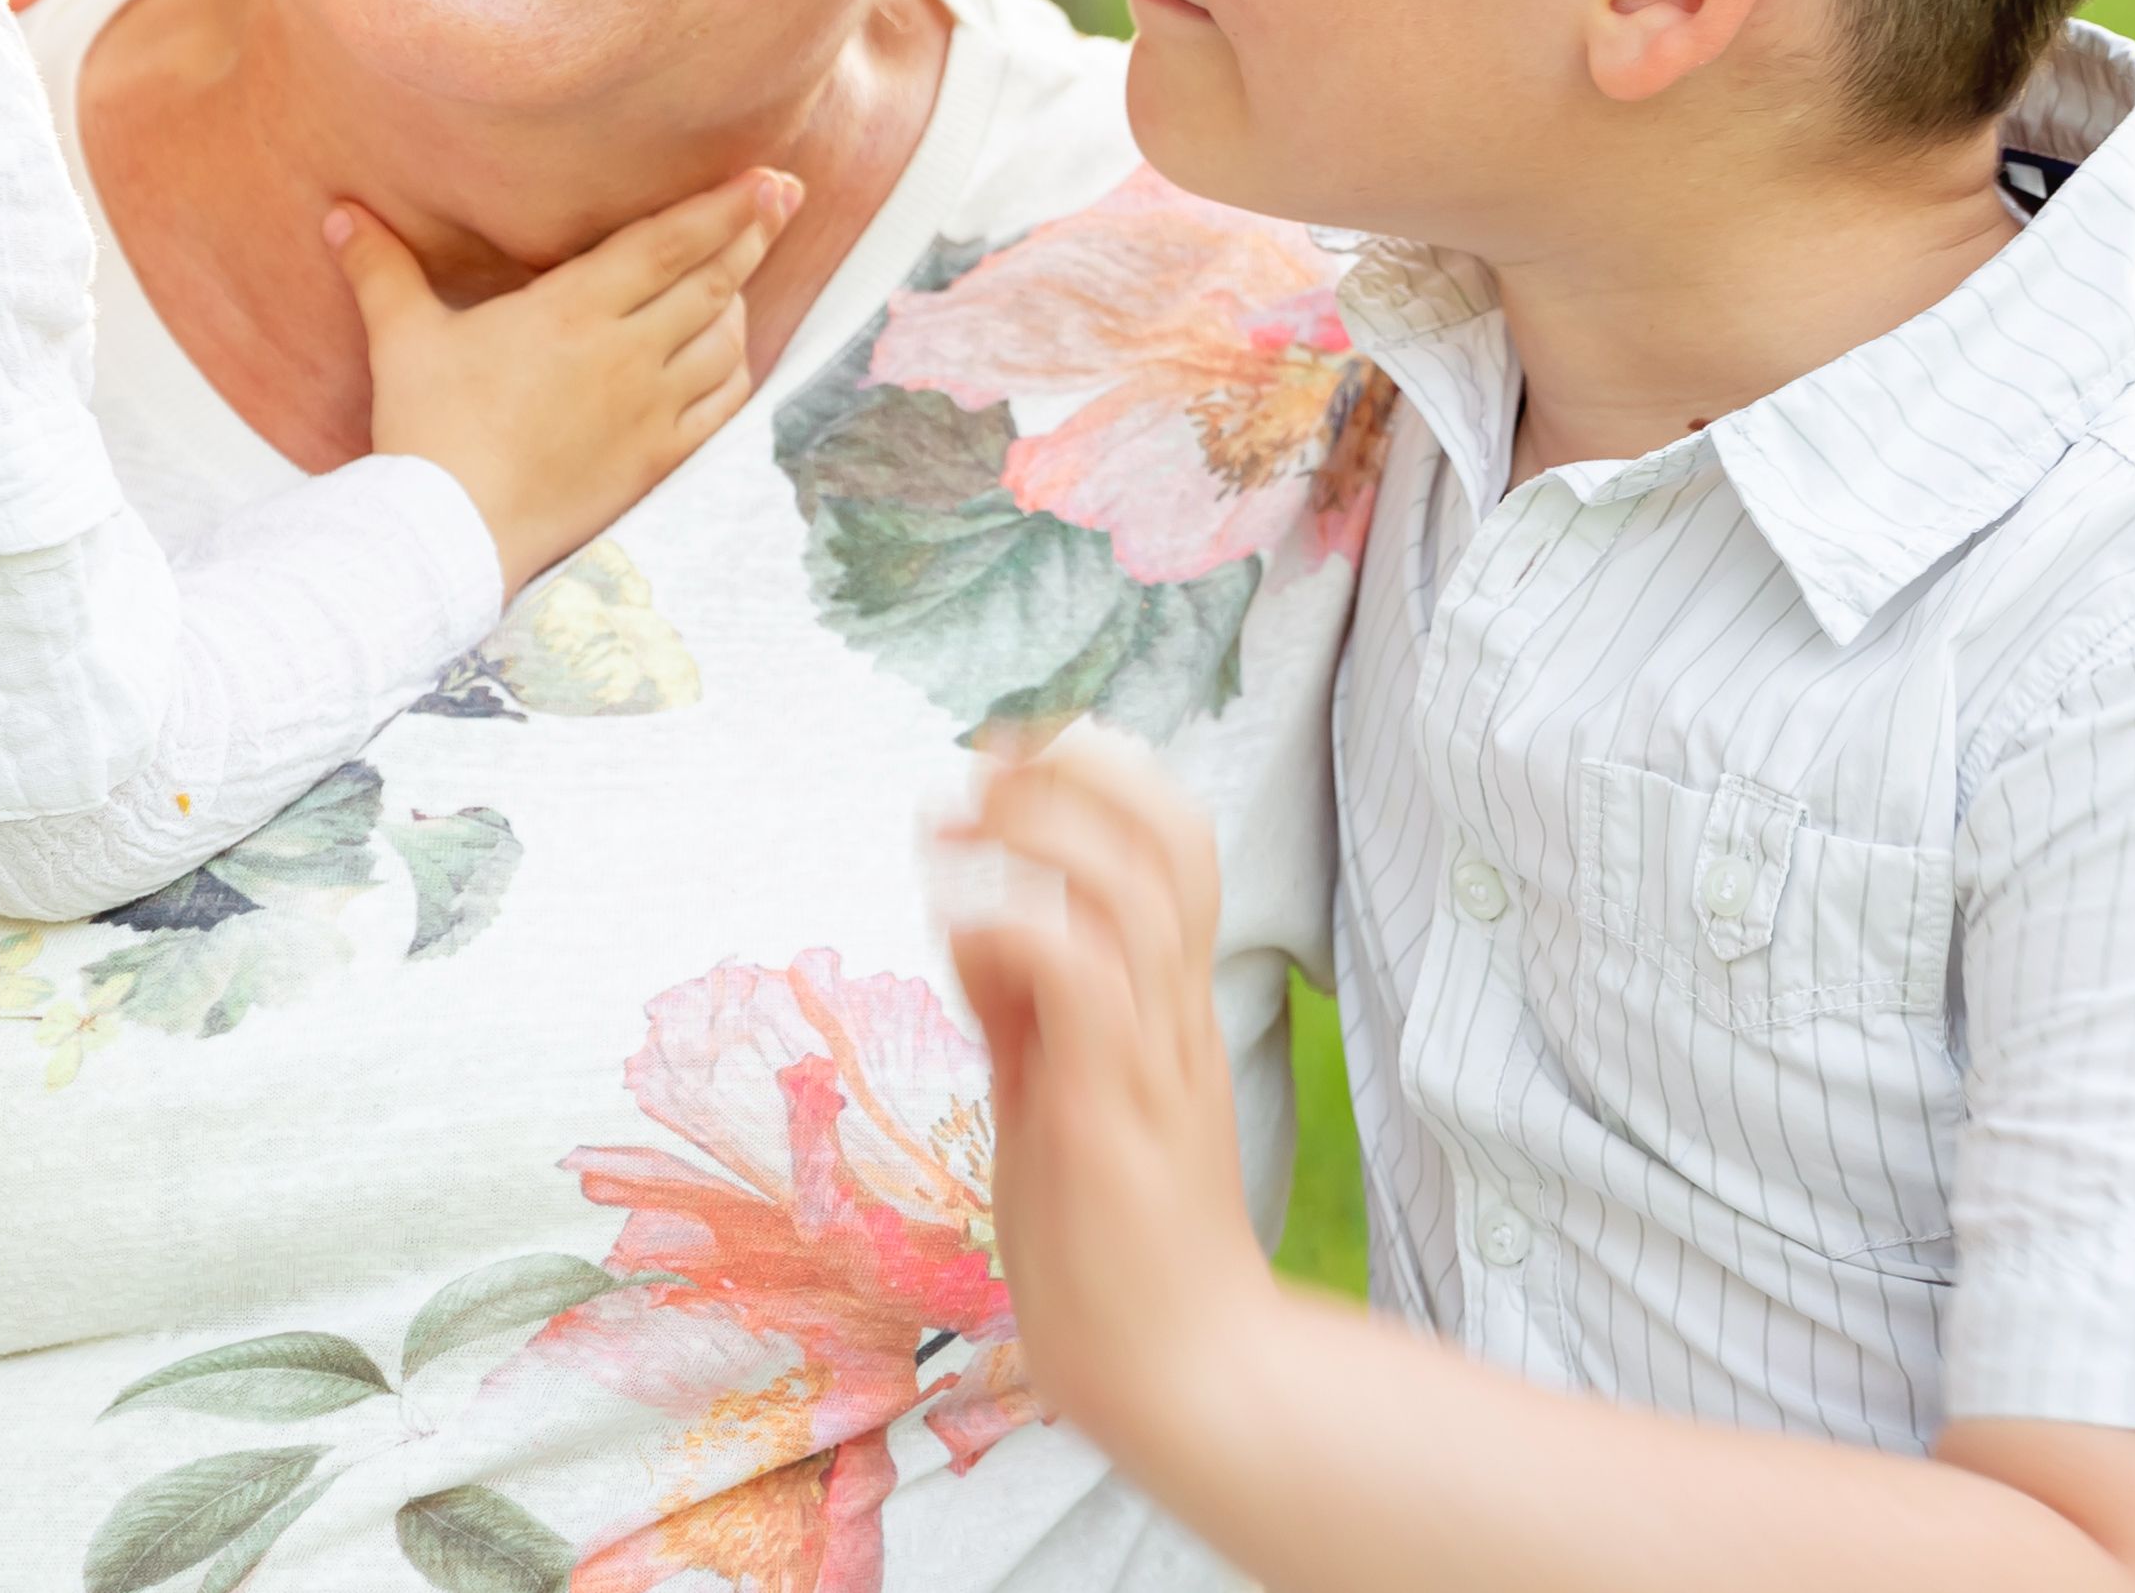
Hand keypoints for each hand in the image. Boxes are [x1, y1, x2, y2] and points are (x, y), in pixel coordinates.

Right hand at [337, 168, 796, 588]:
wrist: (449, 533)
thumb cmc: (427, 430)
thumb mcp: (402, 338)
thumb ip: (382, 268)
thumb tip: (340, 212)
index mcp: (573, 309)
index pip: (669, 243)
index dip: (725, 206)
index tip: (769, 179)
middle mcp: (625, 352)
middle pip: (711, 281)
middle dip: (752, 236)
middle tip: (786, 199)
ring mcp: (648, 409)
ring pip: (724, 340)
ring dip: (742, 300)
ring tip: (745, 273)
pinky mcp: (656, 459)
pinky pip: (721, 406)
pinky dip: (736, 370)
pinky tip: (733, 353)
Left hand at [935, 728, 1282, 1468]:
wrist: (1185, 1380)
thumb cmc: (1116, 1248)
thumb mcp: (1056, 1094)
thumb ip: (1025, 1011)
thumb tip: (976, 921)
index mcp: (1169, 1007)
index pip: (1174, 845)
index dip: (1098, 775)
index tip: (1008, 754)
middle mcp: (1174, 1017)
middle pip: (1170, 839)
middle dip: (1073, 772)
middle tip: (978, 765)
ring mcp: (1150, 1062)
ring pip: (1134, 890)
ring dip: (1035, 832)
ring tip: (950, 826)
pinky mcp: (1109, 1116)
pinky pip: (1080, 983)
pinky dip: (1015, 928)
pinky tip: (956, 923)